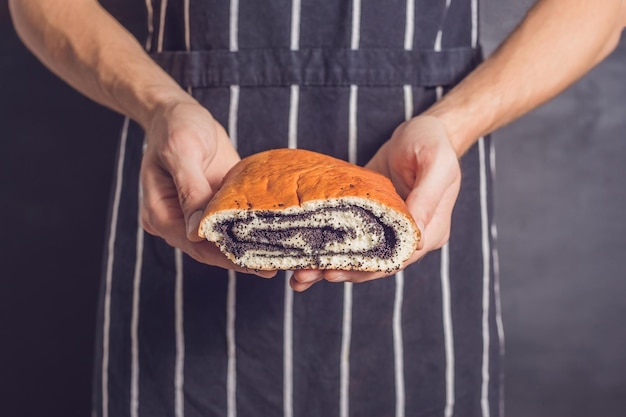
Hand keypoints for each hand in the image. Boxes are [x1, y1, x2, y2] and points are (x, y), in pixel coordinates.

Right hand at [140, 99, 275, 276]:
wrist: (177, 110)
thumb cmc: (175, 126)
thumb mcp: (182, 151)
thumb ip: (191, 190)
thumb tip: (197, 232)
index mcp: (162, 214)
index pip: (196, 246)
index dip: (225, 258)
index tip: (254, 265)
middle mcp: (177, 220)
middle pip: (211, 249)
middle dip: (242, 258)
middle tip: (276, 267)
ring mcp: (196, 213)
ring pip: (223, 238)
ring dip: (249, 247)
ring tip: (280, 256)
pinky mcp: (214, 202)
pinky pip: (232, 220)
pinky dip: (250, 228)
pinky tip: (274, 233)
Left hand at [290, 115, 460, 290]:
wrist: (422, 128)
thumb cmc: (431, 142)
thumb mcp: (434, 164)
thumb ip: (426, 199)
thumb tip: (418, 238)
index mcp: (431, 231)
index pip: (396, 259)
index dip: (365, 269)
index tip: (334, 270)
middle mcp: (408, 237)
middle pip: (374, 265)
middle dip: (340, 271)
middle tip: (305, 275)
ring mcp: (388, 228)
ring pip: (359, 255)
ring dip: (330, 264)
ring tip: (299, 274)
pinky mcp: (370, 217)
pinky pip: (350, 236)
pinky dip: (330, 246)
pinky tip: (305, 253)